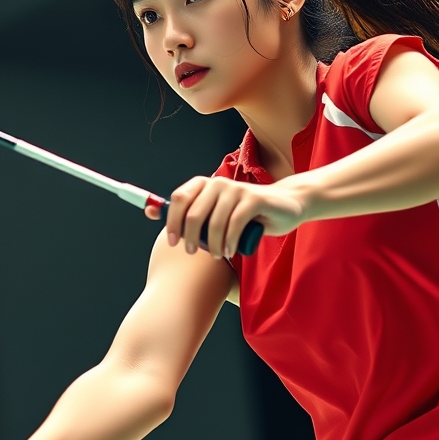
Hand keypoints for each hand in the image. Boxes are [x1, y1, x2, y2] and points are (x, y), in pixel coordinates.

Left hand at [162, 175, 306, 257]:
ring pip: (215, 222)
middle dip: (190, 238)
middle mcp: (218, 183)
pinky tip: (231, 251)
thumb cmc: (246, 214)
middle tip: (192, 252)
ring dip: (213, 244)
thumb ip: (192, 214)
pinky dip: (231, 242)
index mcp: (205, 185)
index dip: (171, 221)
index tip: (172, 242)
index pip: (179, 199)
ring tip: (218, 255)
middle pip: (194, 213)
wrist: (285, 205)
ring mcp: (237, 190)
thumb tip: (153, 213)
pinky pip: (235, 224)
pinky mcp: (254, 199)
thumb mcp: (217, 214)